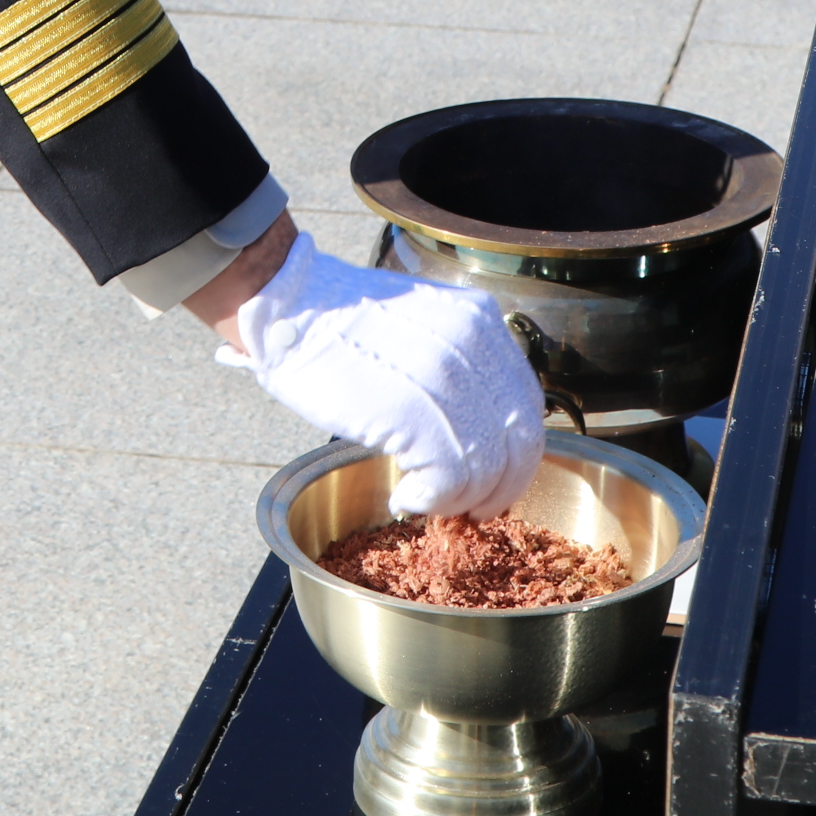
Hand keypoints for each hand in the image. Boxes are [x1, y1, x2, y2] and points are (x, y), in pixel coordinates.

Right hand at [217, 231, 544, 516]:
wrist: (289, 308)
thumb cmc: (343, 327)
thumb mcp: (421, 328)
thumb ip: (460, 367)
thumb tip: (481, 436)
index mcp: (480, 322)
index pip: (526, 406)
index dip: (514, 456)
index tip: (491, 481)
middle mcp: (474, 342)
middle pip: (518, 441)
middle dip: (497, 488)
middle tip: (465, 507)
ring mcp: (445, 375)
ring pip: (484, 467)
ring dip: (457, 500)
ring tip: (423, 498)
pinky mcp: (412, 409)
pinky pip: (448, 477)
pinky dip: (431, 500)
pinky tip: (405, 496)